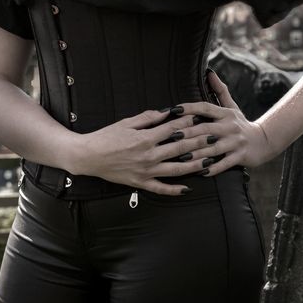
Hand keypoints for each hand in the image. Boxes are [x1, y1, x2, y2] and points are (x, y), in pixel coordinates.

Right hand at [72, 105, 222, 196]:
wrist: (88, 156)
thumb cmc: (106, 136)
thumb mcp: (126, 122)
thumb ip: (148, 117)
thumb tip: (166, 112)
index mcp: (145, 138)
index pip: (173, 129)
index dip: (188, 122)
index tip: (200, 118)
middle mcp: (149, 156)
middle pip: (180, 148)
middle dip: (199, 142)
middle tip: (214, 137)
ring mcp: (146, 171)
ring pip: (176, 169)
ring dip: (194, 165)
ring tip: (209, 161)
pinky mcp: (140, 183)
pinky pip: (161, 189)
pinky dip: (174, 190)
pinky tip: (187, 188)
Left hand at [178, 69, 273, 176]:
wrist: (264, 141)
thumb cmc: (241, 124)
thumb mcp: (232, 107)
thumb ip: (220, 90)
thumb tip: (209, 72)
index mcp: (225, 113)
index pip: (205, 107)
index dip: (189, 108)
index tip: (173, 109)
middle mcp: (230, 126)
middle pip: (206, 128)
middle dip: (188, 133)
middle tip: (171, 137)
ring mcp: (235, 142)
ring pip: (213, 148)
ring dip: (197, 153)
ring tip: (181, 157)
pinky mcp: (240, 156)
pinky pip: (224, 163)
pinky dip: (212, 168)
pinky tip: (200, 172)